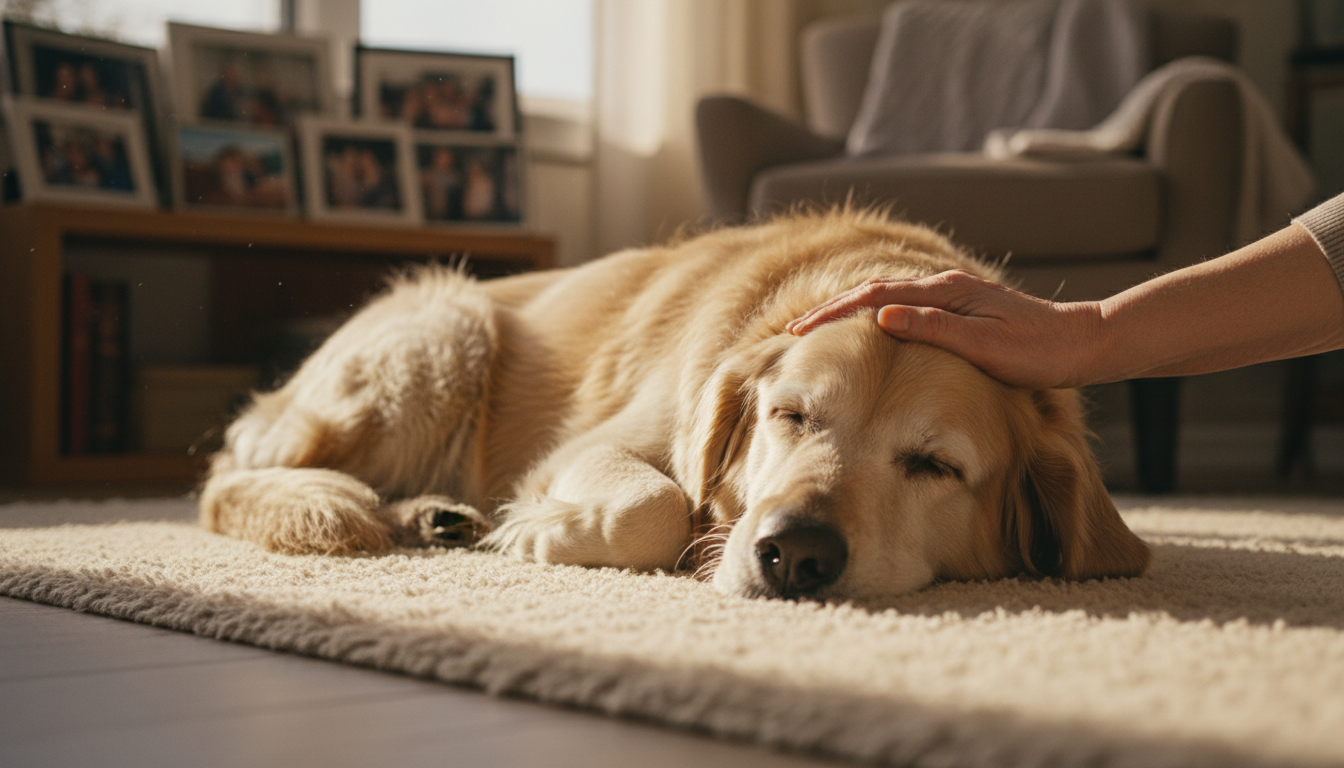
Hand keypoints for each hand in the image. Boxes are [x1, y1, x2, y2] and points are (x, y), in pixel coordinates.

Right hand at [786, 271, 1102, 388]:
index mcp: (946, 292)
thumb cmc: (1038, 352)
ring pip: (888, 298)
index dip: (834, 313)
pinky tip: (870, 330)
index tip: (799, 331)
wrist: (1083, 344)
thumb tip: (882, 315)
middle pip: (875, 291)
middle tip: (793, 331)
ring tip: (819, 329)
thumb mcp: (985, 345)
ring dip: (851, 312)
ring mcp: (955, 297)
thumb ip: (933, 328)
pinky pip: (906, 308)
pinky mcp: (962, 311)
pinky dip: (876, 315)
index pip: (875, 296)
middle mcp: (946, 287)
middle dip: (832, 310)